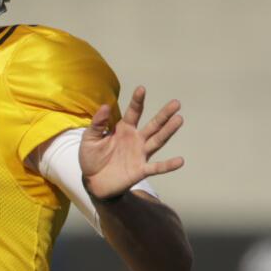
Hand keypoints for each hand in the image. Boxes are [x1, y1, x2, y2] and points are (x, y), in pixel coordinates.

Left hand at [80, 85, 183, 200]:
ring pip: (157, 141)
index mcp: (123, 129)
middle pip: (153, 125)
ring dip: (168, 131)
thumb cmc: (92, 157)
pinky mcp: (141, 170)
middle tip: (176, 103)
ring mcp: (140, 154)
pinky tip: (180, 160)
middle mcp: (136, 139)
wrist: (93, 182)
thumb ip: (97, 124)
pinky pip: (156, 167)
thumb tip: (105, 106)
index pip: (133, 112)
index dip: (137, 101)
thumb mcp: (89, 139)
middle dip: (164, 114)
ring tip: (179, 119)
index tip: (142, 89)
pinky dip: (168, 165)